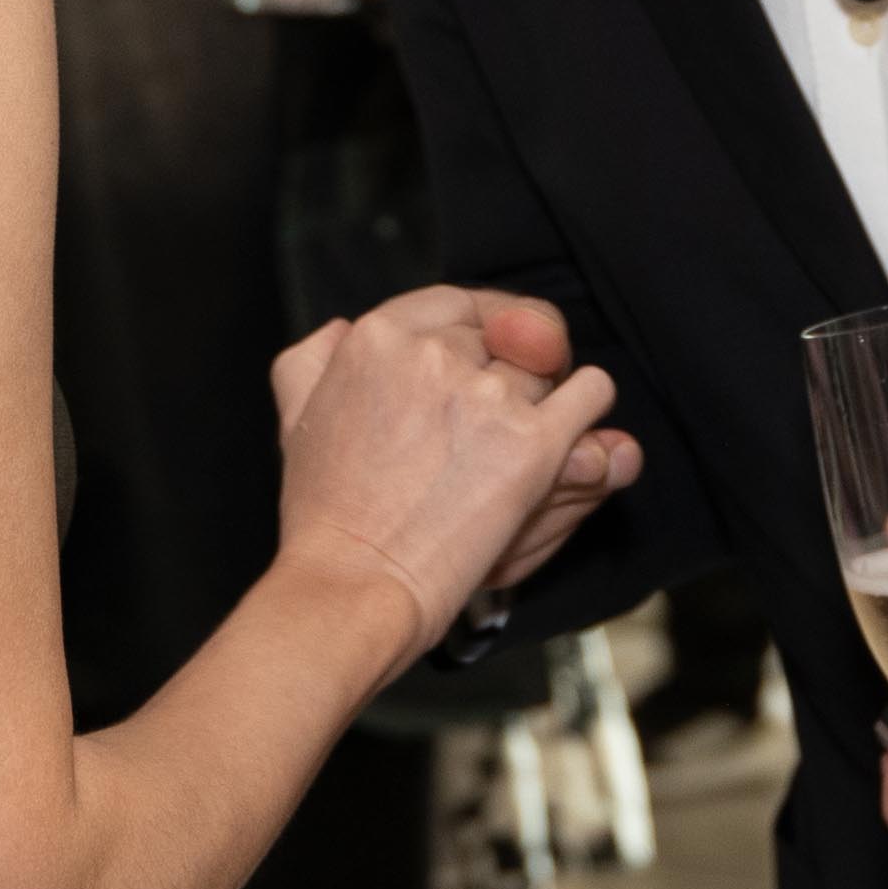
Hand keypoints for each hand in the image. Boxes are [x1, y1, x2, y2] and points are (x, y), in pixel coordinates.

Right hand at [268, 287, 630, 643]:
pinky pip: (592, 393)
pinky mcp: (534, 444)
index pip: (458, 302)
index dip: (483, 326)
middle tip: (491, 424)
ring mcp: (487, 397)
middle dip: (508, 371)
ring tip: (512, 450)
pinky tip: (572, 438)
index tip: (491, 354)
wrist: (355, 586)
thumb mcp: (296, 419)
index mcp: (376, 338)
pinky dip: (589, 409)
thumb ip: (314, 360)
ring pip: (549, 368)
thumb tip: (340, 329)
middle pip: (505, 338)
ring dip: (544, 400)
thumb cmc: (326, 517)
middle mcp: (433, 354)